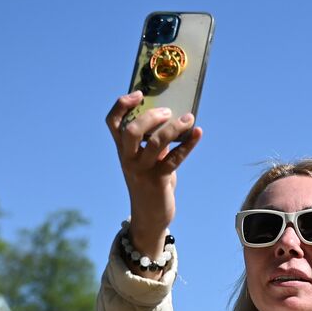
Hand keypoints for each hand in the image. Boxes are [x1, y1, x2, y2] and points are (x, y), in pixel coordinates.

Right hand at [104, 91, 201, 256]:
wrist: (150, 216)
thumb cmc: (150, 182)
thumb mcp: (147, 161)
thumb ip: (153, 143)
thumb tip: (174, 120)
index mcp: (122, 150)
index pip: (113, 123)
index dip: (122, 105)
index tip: (139, 94)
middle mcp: (128, 159)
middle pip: (130, 131)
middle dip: (150, 117)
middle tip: (168, 111)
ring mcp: (142, 171)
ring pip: (155, 144)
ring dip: (174, 128)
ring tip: (189, 119)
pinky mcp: (159, 181)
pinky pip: (174, 159)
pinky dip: (188, 144)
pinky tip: (198, 133)